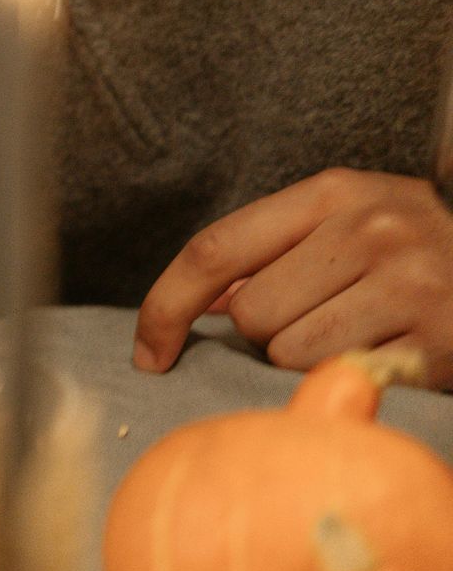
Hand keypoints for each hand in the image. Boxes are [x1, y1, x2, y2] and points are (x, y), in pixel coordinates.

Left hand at [135, 168, 452, 387]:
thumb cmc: (423, 254)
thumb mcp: (351, 226)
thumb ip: (272, 253)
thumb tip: (192, 303)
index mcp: (333, 192)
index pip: (214, 248)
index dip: (164, 304)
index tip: (147, 351)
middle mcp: (370, 227)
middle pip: (249, 312)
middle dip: (270, 330)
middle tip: (326, 316)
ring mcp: (408, 281)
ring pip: (288, 351)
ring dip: (310, 357)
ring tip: (363, 333)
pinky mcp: (434, 339)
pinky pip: (341, 377)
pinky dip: (350, 379)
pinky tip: (389, 354)